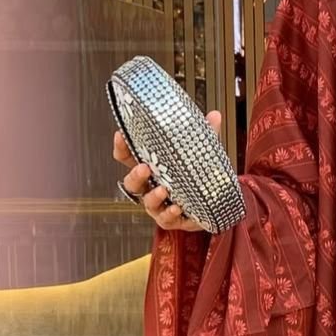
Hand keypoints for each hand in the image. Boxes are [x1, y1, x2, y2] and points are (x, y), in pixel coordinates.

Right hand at [113, 110, 221, 231]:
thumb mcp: (200, 152)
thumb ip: (205, 134)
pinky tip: (177, 208)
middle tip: (144, 168)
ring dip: (153, 196)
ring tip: (164, 190)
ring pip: (148, 202)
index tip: (121, 135)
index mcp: (152, 167)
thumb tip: (214, 116)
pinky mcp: (172, 219)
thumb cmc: (197, 174)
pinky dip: (170, 214)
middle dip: (135, 175)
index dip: (121, 147)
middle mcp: (150, 187)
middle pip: (132, 183)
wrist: (212, 202)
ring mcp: (159, 205)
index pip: (127, 157)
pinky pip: (167, 219)